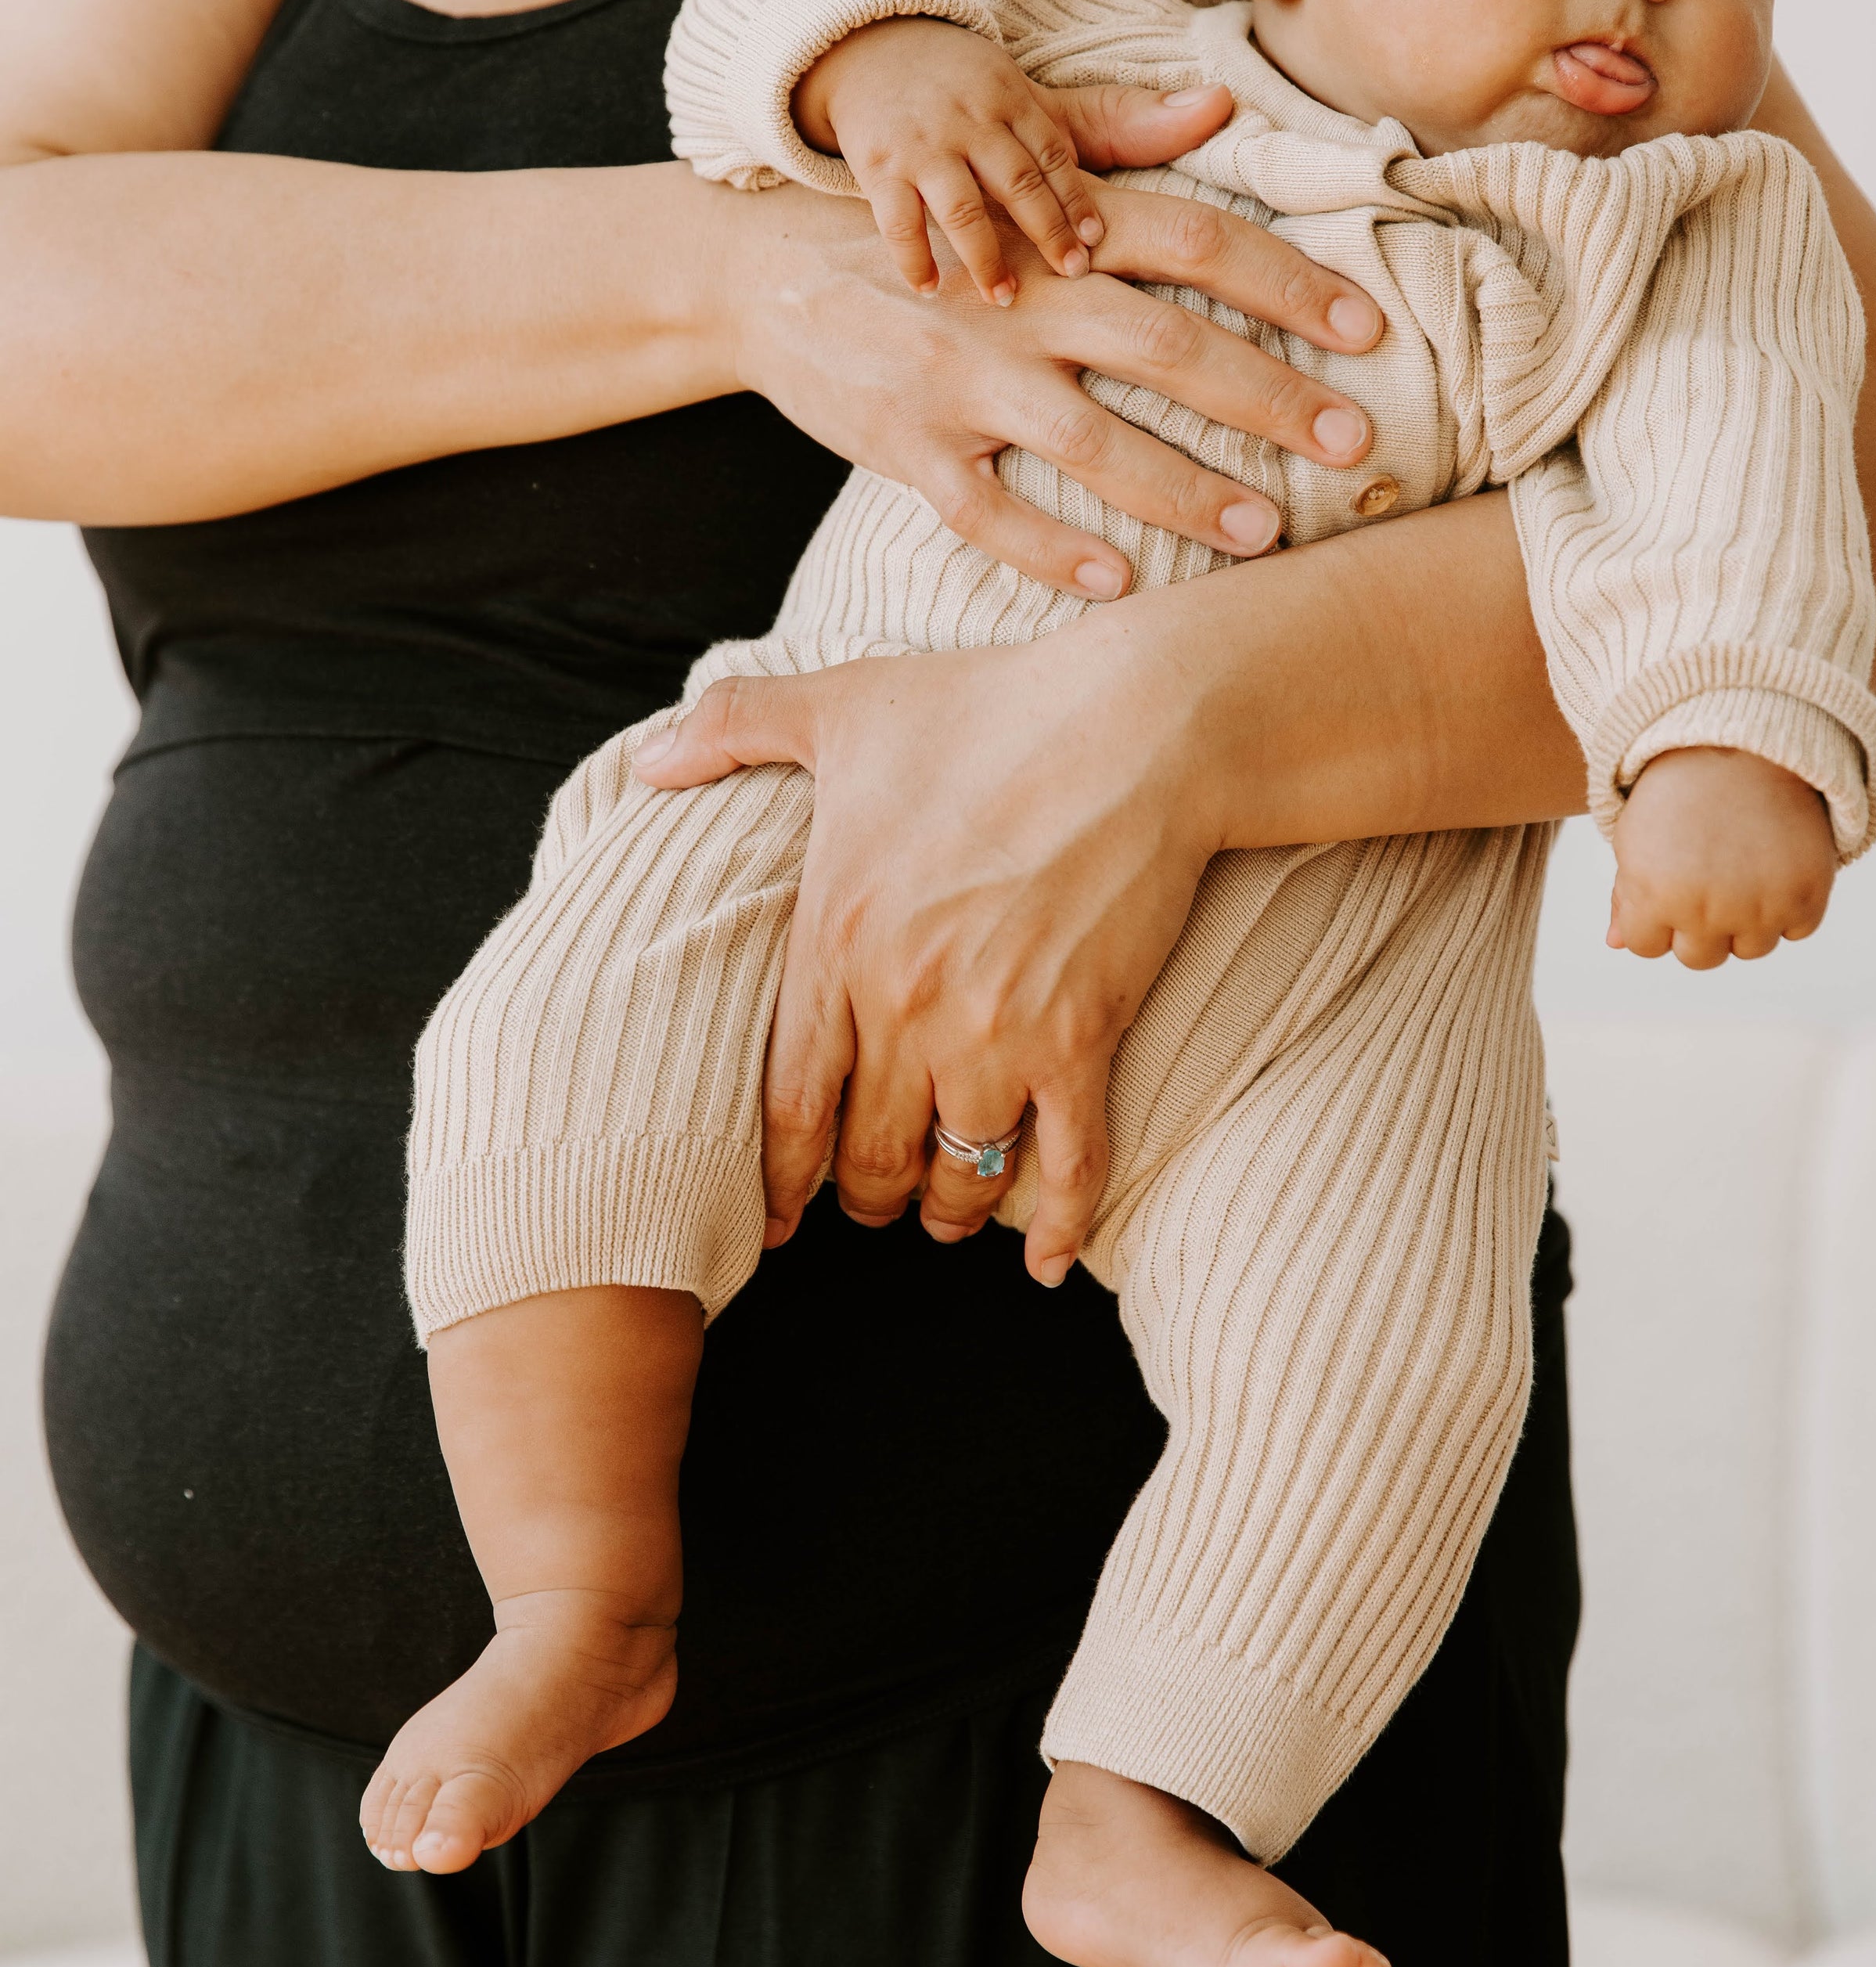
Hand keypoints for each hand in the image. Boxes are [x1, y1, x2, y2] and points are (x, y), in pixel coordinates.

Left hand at [634, 598, 1226, 1278]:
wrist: (1138, 723)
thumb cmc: (989, 708)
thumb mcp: (843, 702)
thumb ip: (733, 724)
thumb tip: (646, 758)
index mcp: (836, 936)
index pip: (786, 1099)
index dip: (779, 1174)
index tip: (774, 1214)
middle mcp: (905, 1002)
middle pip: (867, 1153)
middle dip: (863, 1196)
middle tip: (867, 1205)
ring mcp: (998, 1031)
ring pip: (957, 1172)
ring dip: (947, 1209)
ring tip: (946, 1214)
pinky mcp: (1084, 1040)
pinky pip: (1067, 1166)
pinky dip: (1057, 1227)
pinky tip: (1043, 1264)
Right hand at [721, 178, 1378, 596]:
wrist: (762, 277)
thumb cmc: (918, 232)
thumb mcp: (1002, 176)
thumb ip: (1116, 146)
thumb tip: (1217, 105)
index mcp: (1056, 234)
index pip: (1197, 245)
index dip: (1289, 284)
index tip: (1369, 331)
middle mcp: (1020, 301)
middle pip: (1166, 344)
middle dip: (1269, 396)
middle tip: (1353, 441)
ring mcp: (961, 379)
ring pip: (1090, 439)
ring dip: (1183, 488)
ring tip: (1263, 530)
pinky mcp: (907, 447)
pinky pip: (987, 511)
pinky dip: (1051, 548)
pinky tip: (1119, 581)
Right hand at [796, 15, 1232, 303]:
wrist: (873, 49)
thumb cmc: (976, 93)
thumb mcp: (1044, 103)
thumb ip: (1124, 121)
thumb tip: (1225, 103)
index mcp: (1023, 105)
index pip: (1059, 157)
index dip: (1080, 202)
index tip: (1101, 248)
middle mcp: (976, 121)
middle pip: (1017, 177)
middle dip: (1045, 227)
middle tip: (1074, 279)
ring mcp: (924, 146)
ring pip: (959, 201)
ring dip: (982, 252)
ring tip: (1003, 300)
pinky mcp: (878, 167)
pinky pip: (895, 216)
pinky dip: (913, 255)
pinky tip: (929, 291)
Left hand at [1607, 747, 1834, 967]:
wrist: (1746, 745)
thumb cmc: (1681, 791)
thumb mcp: (1636, 837)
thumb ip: (1626, 897)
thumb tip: (1616, 943)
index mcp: (1655, 896)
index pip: (1645, 947)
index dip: (1654, 916)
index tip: (1667, 882)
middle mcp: (1707, 910)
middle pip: (1699, 958)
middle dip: (1699, 926)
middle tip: (1708, 875)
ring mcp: (1760, 907)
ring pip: (1750, 948)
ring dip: (1747, 920)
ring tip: (1744, 867)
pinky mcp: (1806, 896)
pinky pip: (1796, 929)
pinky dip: (1791, 906)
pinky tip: (1777, 864)